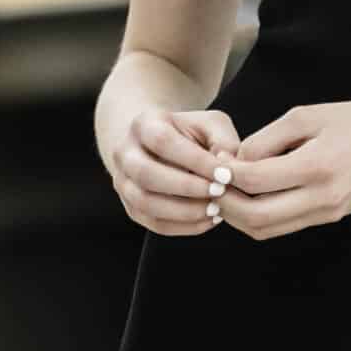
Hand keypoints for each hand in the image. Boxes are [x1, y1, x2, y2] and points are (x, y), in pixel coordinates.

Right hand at [102, 107, 242, 236]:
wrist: (161, 147)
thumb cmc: (192, 134)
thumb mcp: (210, 124)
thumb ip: (223, 141)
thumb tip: (227, 168)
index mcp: (143, 124)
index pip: (163, 142)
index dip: (195, 160)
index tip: (225, 174)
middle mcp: (125, 153)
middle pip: (147, 174)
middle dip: (187, 187)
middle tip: (219, 192)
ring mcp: (123, 183)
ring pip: (146, 204)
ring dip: (185, 211)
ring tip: (216, 208)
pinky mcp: (132, 208)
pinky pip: (154, 223)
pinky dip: (183, 226)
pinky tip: (208, 219)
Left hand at [217, 99, 350, 240]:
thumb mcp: (311, 116)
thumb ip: (269, 138)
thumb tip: (237, 161)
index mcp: (315, 166)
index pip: (254, 180)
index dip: (226, 173)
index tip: (215, 161)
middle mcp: (320, 197)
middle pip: (254, 216)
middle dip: (225, 202)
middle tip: (212, 183)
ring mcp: (326, 213)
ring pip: (266, 229)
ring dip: (239, 216)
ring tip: (226, 192)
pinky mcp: (330, 217)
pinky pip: (284, 226)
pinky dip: (260, 217)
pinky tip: (250, 198)